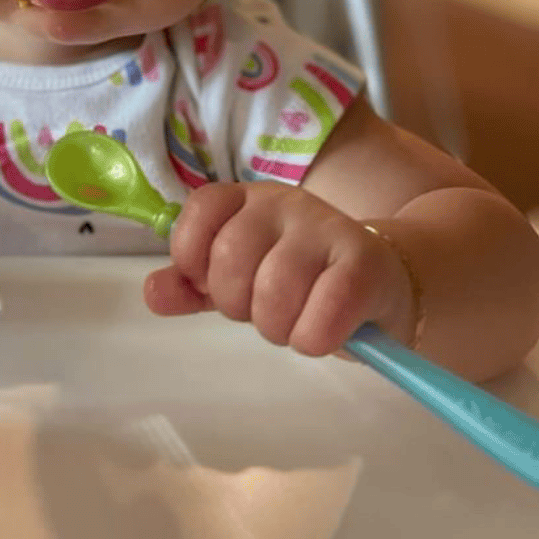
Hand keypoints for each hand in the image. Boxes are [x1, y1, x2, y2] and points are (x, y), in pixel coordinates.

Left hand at [143, 182, 414, 354]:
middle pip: (229, 260)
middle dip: (238, 304)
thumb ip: (191, 284)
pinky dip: (313, 339)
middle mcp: (284, 203)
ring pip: (273, 292)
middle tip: (262, 310)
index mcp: (246, 199)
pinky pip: (321, 315)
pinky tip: (322, 334)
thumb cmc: (302, 280)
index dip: (192, 255)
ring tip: (294, 322)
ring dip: (278, 328)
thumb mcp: (240, 278)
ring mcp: (326, 228)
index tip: (209, 283)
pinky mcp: (365, 264)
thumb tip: (151, 293)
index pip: (200, 209)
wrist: (387, 281)